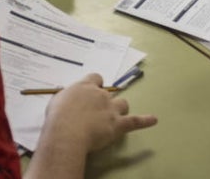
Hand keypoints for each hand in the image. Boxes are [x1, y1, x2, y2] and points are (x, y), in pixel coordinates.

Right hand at [41, 74, 156, 153]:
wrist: (68, 132)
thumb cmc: (58, 117)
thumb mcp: (55, 100)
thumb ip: (62, 95)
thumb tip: (61, 90)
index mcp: (85, 86)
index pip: (96, 78)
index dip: (96, 84)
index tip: (92, 91)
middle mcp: (101, 94)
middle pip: (110, 92)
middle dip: (106, 100)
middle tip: (97, 111)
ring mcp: (111, 109)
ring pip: (123, 104)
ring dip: (120, 109)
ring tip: (115, 116)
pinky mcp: (118, 125)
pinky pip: (135, 121)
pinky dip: (145, 121)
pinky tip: (154, 120)